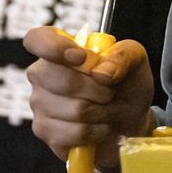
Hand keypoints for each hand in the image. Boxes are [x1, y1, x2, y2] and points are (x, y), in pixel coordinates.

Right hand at [24, 25, 154, 165]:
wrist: (130, 118)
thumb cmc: (126, 83)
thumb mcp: (134, 60)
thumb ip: (122, 56)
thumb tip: (102, 72)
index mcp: (58, 48)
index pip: (37, 39)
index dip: (54, 47)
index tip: (81, 58)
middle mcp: (41, 74)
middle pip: (64, 80)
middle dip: (100, 89)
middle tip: (111, 91)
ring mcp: (39, 104)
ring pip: (75, 110)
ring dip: (103, 112)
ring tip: (107, 109)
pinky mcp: (44, 131)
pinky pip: (74, 133)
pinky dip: (97, 132)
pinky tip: (100, 126)